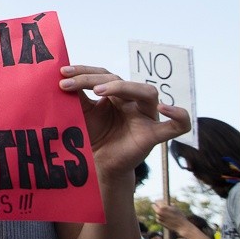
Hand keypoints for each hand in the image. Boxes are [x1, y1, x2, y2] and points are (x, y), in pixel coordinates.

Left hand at [59, 65, 190, 175]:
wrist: (98, 166)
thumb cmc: (92, 136)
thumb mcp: (82, 114)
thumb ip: (76, 97)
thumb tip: (61, 77)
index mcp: (116, 94)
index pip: (104, 75)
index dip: (84, 72)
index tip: (61, 74)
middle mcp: (133, 101)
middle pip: (121, 80)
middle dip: (94, 79)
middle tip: (69, 84)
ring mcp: (146, 117)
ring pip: (147, 92)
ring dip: (123, 87)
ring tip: (99, 92)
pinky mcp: (154, 135)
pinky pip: (177, 125)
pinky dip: (178, 115)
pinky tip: (164, 107)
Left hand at [152, 200, 189, 233]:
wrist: (181, 226)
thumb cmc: (179, 215)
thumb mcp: (175, 207)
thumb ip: (167, 203)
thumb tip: (162, 201)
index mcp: (163, 207)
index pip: (156, 201)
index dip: (159, 201)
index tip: (161, 202)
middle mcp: (159, 212)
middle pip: (153, 206)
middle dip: (157, 206)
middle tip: (161, 206)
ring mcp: (158, 217)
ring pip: (156, 212)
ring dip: (160, 212)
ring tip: (167, 214)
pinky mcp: (159, 222)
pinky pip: (158, 217)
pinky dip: (161, 217)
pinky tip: (167, 219)